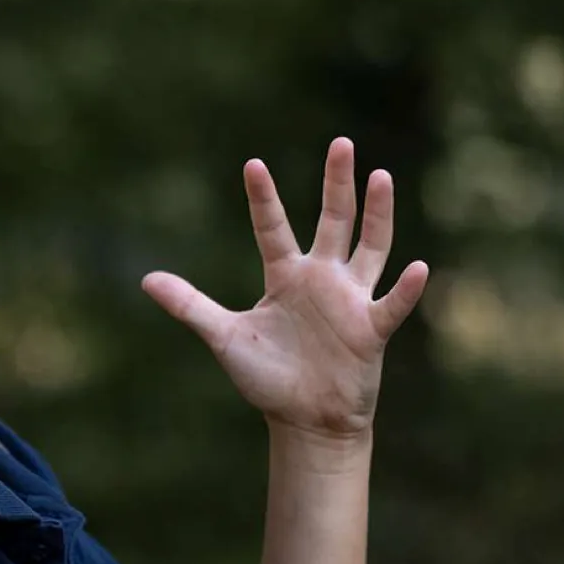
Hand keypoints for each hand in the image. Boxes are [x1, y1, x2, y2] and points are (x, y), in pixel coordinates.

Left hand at [142, 138, 428, 440]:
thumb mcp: (223, 337)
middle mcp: (322, 279)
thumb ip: (189, 306)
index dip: (262, 198)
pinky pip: (392, 305)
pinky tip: (418, 267)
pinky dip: (405, 289)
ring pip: (370, 247)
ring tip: (380, 177)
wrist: (305, 419)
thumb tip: (146, 280)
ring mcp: (350, 300)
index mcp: (285, 277)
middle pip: (332, 221)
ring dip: (376, 215)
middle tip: (340, 143)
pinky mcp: (371, 329)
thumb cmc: (268, 377)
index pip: (271, 228)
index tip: (252, 164)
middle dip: (337, 184)